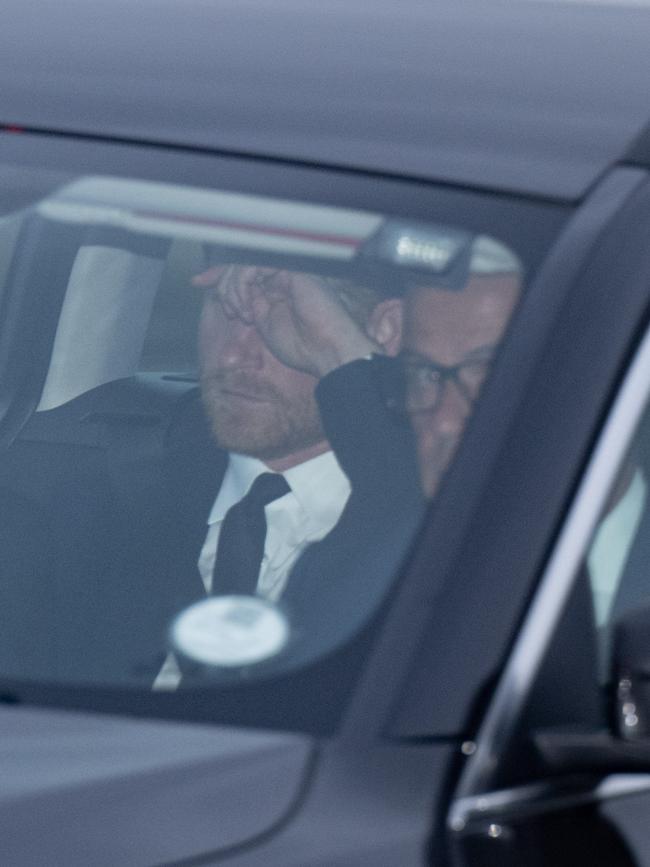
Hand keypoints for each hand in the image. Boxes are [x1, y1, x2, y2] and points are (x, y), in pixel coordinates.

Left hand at [194, 265, 378, 376]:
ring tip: (241, 312)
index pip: (243, 271)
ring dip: (233, 288)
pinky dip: (243, 285)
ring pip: (245, 263)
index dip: (218, 274)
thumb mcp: (264, 324)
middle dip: (223, 284)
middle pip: (240, 264)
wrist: (327, 352)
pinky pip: (255, 265)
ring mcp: (287, 272)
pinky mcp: (292, 271)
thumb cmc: (303, 346)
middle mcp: (282, 277)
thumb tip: (228, 292)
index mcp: (276, 288)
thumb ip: (249, 304)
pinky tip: (249, 306)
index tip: (198, 281)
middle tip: (230, 310)